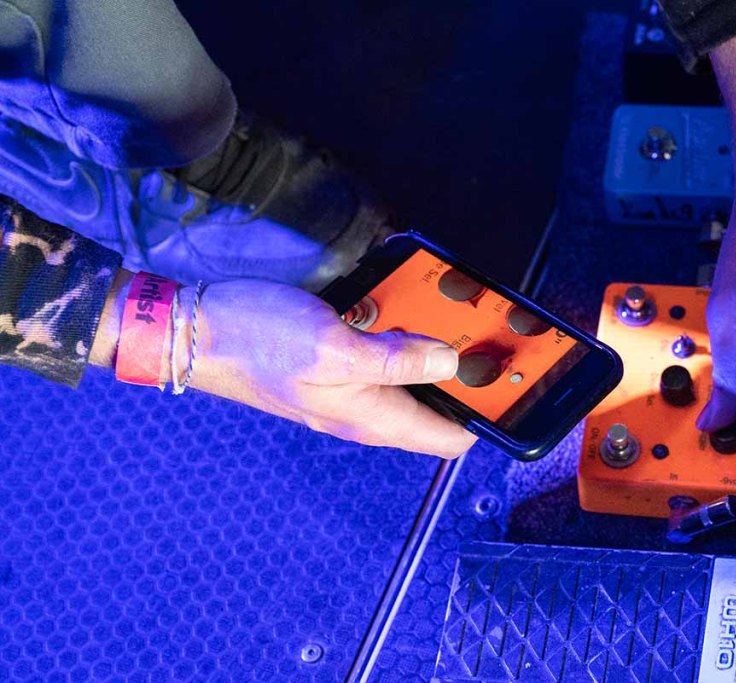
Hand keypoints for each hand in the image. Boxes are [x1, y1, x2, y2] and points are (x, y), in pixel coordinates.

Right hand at [181, 280, 476, 457]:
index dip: (487, 418)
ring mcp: (353, 389)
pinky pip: (387, 358)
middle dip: (468, 379)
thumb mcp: (334, 348)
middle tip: (492, 336)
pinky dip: (404, 337)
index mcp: (373, 418)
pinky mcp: (339, 364)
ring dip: (437, 353)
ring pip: (413, 379)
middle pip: (437, 408)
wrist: (196, 330)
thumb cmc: (258, 342)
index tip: (514, 385)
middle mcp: (368, 411)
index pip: (450, 439)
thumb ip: (395, 358)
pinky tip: (409, 307)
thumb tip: (450, 362)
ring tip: (459, 315)